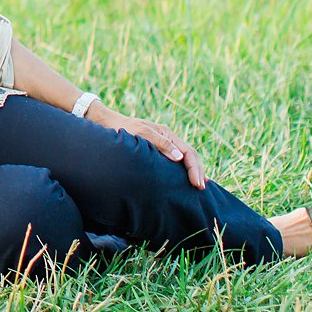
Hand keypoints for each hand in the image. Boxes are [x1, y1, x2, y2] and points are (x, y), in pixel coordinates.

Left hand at [89, 104, 207, 188]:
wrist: (109, 124)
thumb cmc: (123, 129)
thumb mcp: (140, 134)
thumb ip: (160, 143)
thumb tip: (180, 157)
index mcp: (167, 133)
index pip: (188, 152)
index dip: (194, 168)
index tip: (197, 183)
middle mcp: (169, 137)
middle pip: (191, 154)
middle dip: (198, 171)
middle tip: (201, 188)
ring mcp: (165, 142)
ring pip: (187, 157)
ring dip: (195, 170)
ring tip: (200, 185)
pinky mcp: (160, 149)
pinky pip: (178, 159)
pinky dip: (186, 168)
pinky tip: (188, 178)